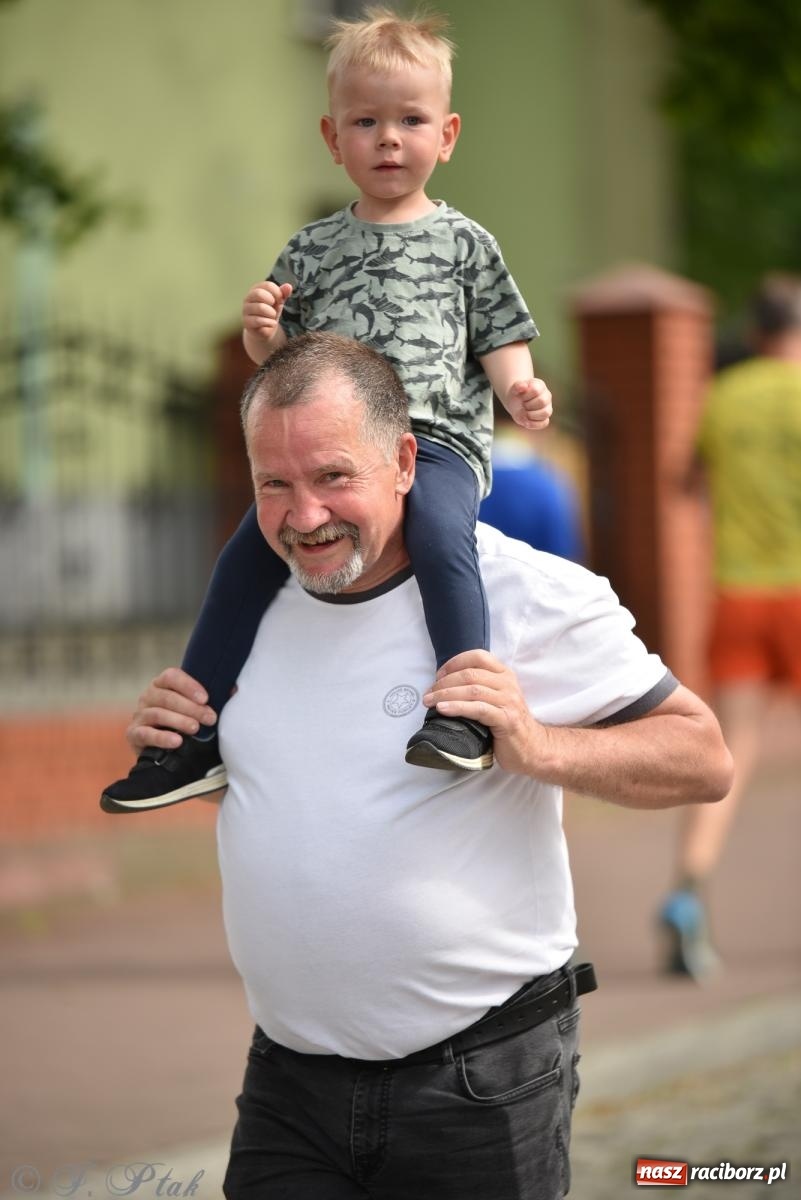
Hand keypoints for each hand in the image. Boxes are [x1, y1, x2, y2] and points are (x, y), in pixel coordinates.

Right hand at [126, 668, 217, 754]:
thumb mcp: (197, 709)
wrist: (166, 752)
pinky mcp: (134, 734)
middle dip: (191, 707)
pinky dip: (162, 737)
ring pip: (157, 713)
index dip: (188, 685)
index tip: (206, 698)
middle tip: (210, 718)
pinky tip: (177, 742)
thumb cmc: (185, 724)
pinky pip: (145, 734)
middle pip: (167, 697)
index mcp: (162, 684)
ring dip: (178, 720)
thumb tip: (234, 690)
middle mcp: (148, 697)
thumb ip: (212, 698)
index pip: (171, 676)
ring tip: (195, 729)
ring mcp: (139, 715)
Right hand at [242, 280, 292, 341]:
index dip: (277, 293)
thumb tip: (288, 286)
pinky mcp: (246, 322)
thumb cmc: (270, 312)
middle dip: (271, 301)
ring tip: (273, 317)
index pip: (267, 285)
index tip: (280, 300)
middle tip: (275, 308)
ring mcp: (245, 310)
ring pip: (260, 307)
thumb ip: (283, 294)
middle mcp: (248, 298)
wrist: (264, 330)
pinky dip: (269, 323)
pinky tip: (272, 324)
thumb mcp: (278, 302)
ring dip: (272, 313)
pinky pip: (259, 320)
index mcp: (256, 289)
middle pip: (258, 293)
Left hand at [423, 650, 549, 775]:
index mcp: (505, 675)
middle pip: (470, 674)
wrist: (532, 749)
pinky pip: (478, 709)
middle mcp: (508, 684)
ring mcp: (509, 701)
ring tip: (429, 702)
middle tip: (428, 694)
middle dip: (443, 683)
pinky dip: (457, 708)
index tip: (438, 676)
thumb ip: (479, 688)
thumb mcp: (496, 700)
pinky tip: (442, 710)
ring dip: (445, 695)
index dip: (454, 663)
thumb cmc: (507, 725)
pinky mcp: (506, 720)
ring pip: (472, 690)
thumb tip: (444, 686)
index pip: (477, 656)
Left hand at [505, 378, 551, 430]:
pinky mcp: (545, 418)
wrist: (516, 401)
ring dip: (531, 415)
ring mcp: (547, 407)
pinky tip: (526, 421)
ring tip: (524, 413)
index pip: (535, 390)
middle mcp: (546, 396)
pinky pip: (544, 423)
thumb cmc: (517, 394)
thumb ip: (517, 386)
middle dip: (528, 405)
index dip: (525, 396)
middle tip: (522, 405)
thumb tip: (523, 387)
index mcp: (540, 386)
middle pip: (542, 401)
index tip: (520, 397)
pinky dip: (534, 424)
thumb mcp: (514, 388)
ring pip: (546, 413)